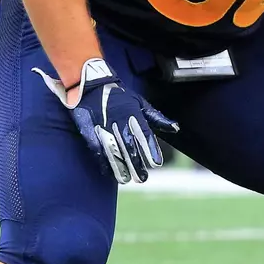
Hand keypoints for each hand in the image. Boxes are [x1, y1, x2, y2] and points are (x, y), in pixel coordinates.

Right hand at [36, 58, 177, 184]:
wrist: (91, 83)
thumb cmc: (120, 97)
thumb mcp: (140, 103)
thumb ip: (156, 118)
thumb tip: (175, 128)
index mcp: (133, 113)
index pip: (144, 133)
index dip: (150, 148)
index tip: (156, 163)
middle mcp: (118, 119)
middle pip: (128, 145)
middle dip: (135, 163)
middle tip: (142, 179)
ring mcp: (102, 124)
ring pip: (112, 148)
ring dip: (119, 165)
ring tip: (126, 179)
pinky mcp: (88, 129)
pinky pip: (96, 147)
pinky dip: (102, 159)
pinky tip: (107, 171)